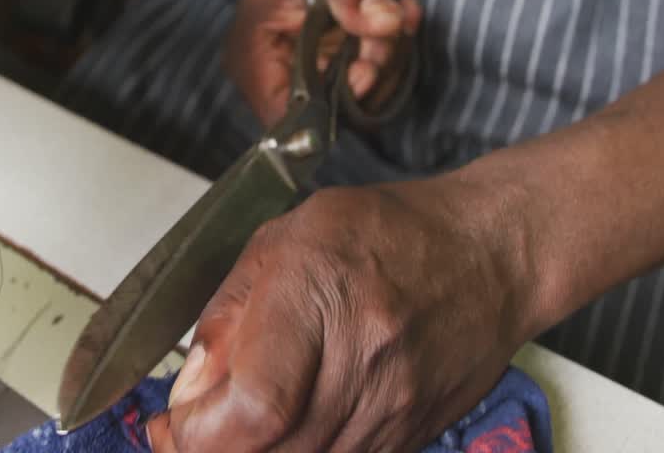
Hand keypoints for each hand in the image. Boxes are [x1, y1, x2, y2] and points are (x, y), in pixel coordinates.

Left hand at [146, 177, 538, 452]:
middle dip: (212, 448)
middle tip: (184, 432)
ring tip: (233, 424)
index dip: (198, 431)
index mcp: (323, 290)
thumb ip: (229, 312)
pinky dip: (298, 452)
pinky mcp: (410, 436)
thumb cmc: (390, 232)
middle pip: (270, 450)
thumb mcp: (286, 238)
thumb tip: (190, 387)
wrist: (492, 256)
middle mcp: (365, 356)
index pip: (255, 404)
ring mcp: (395, 407)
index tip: (171, 421)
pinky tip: (285, 425)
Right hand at [226, 0, 421, 126]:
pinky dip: (392, 56)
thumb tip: (388, 21)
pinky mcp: (332, 73)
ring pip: (354, 102)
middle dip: (371, 78)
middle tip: (393, 32)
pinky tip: (404, 16)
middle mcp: (275, 77)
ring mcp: (306, 78)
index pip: (283, 116)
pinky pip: (368, 84)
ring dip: (389, 65)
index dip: (328, 108)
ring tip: (403, 13)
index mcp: (252, 58)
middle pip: (326, 114)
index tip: (367, 69)